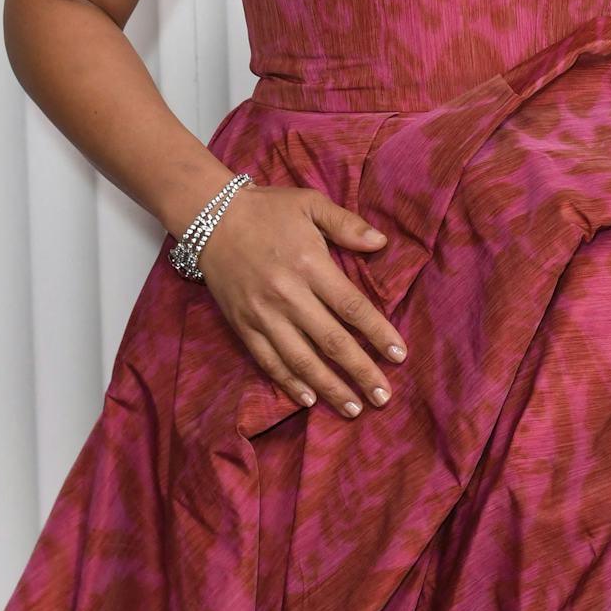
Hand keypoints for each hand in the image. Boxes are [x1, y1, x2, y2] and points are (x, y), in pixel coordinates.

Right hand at [196, 181, 407, 418]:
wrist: (211, 217)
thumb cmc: (267, 209)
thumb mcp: (310, 203)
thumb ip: (346, 224)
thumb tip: (381, 243)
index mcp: (309, 264)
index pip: (352, 307)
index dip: (378, 333)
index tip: (399, 355)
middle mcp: (288, 294)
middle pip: (331, 341)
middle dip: (360, 371)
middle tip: (383, 396)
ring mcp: (263, 314)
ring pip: (301, 359)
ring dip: (329, 387)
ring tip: (352, 407)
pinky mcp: (243, 325)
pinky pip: (269, 360)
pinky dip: (289, 382)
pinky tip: (309, 399)